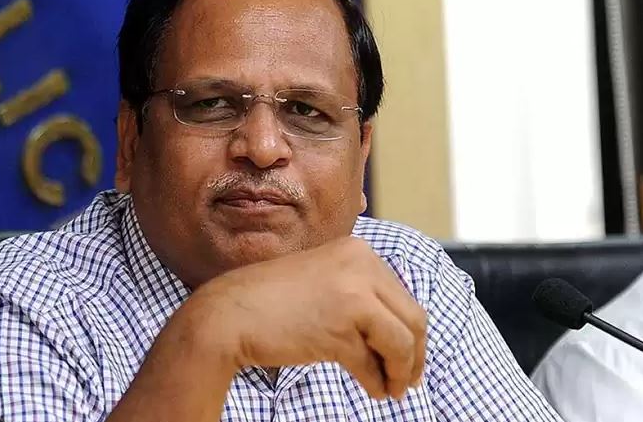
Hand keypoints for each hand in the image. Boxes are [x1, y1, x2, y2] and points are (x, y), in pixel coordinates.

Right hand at [188, 236, 426, 399]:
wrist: (229, 314)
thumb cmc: (273, 301)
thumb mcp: (325, 281)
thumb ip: (361, 293)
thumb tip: (402, 332)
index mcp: (358, 251)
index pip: (403, 296)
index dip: (412, 332)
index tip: (410, 356)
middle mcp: (360, 266)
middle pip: (412, 318)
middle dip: (414, 355)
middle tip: (408, 381)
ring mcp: (351, 295)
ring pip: (400, 342)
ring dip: (400, 372)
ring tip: (392, 391)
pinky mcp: (338, 328)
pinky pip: (372, 363)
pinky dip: (376, 382)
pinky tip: (373, 390)